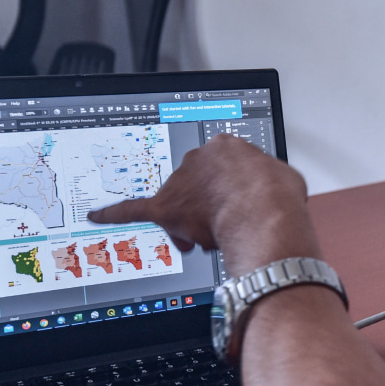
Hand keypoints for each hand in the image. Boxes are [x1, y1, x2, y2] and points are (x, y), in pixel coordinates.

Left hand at [86, 133, 322, 275]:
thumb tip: (278, 191)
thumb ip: (271, 182)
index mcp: (226, 147)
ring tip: (210, 238)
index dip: (224, 194)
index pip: (218, 172)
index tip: (230, 205)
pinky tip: (99, 215)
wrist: (263, 210)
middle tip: (217, 226)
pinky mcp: (164, 207)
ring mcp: (180, 181)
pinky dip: (114, 213)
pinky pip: (132, 209)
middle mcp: (198, 159)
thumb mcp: (285, 180)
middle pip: (193, 189)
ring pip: (179, 208)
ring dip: (191, 224)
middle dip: (203, 210)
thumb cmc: (278, 197)